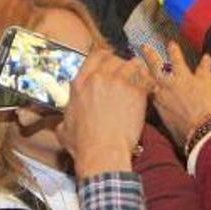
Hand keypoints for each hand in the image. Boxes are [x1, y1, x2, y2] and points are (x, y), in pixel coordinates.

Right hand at [58, 50, 151, 176]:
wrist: (103, 153)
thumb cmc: (84, 145)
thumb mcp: (64, 129)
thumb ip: (64, 120)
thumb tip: (62, 123)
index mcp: (80, 84)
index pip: (94, 56)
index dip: (104, 58)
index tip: (109, 64)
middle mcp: (98, 78)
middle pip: (113, 58)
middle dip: (120, 64)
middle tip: (125, 75)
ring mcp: (117, 82)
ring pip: (132, 64)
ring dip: (136, 71)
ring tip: (139, 80)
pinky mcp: (135, 91)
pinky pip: (145, 77)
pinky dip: (147, 82)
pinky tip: (147, 90)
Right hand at [139, 41, 210, 147]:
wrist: (203, 133)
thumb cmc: (185, 137)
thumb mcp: (170, 128)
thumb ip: (168, 118)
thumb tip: (168, 119)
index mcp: (158, 99)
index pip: (145, 83)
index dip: (141, 74)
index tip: (137, 67)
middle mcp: (168, 86)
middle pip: (155, 66)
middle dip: (149, 55)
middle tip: (144, 46)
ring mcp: (184, 80)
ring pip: (177, 60)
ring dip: (174, 51)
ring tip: (172, 44)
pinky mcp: (202, 78)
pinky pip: (204, 67)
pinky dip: (206, 62)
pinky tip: (207, 57)